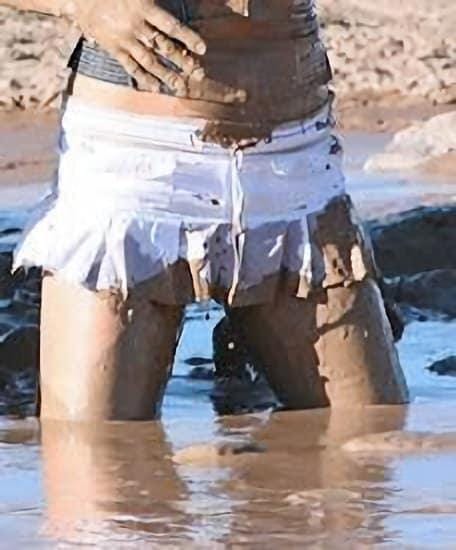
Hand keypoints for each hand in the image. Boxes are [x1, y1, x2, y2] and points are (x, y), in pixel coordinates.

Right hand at [64, 0, 245, 102]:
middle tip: (198, 74)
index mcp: (143, 6)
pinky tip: (155, 87)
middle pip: (164, 47)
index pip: (171, 26)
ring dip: (166, 75)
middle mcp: (135, 26)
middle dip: (182, 61)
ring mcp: (124, 39)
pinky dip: (142, 77)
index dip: (188, 37)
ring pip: (149, 60)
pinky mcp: (113, 48)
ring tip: (179, 86)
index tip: (202, 49)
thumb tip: (171, 10)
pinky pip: (130, 66)